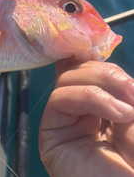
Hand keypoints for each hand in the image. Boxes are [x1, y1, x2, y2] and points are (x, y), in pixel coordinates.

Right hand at [39, 58, 133, 176]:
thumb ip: (120, 88)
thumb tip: (94, 53)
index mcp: (101, 103)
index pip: (87, 67)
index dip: (90, 50)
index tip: (102, 41)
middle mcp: (79, 109)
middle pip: (77, 67)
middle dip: (107, 71)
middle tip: (133, 92)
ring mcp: (63, 121)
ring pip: (67, 78)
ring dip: (102, 85)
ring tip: (129, 110)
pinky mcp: (51, 135)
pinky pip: (61, 99)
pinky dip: (90, 98)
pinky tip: (117, 115)